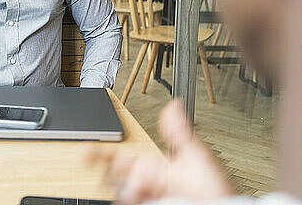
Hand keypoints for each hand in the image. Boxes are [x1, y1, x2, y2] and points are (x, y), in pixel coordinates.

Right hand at [85, 101, 232, 203]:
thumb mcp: (197, 156)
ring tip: (143, 188)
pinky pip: (125, 202)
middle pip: (113, 176)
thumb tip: (173, 105)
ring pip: (118, 192)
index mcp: (154, 167)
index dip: (100, 153)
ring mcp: (146, 198)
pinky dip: (128, 197)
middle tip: (128, 176)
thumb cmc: (215, 191)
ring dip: (125, 188)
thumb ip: (180, 132)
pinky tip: (139, 195)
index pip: (121, 157)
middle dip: (114, 173)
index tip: (85, 151)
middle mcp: (147, 184)